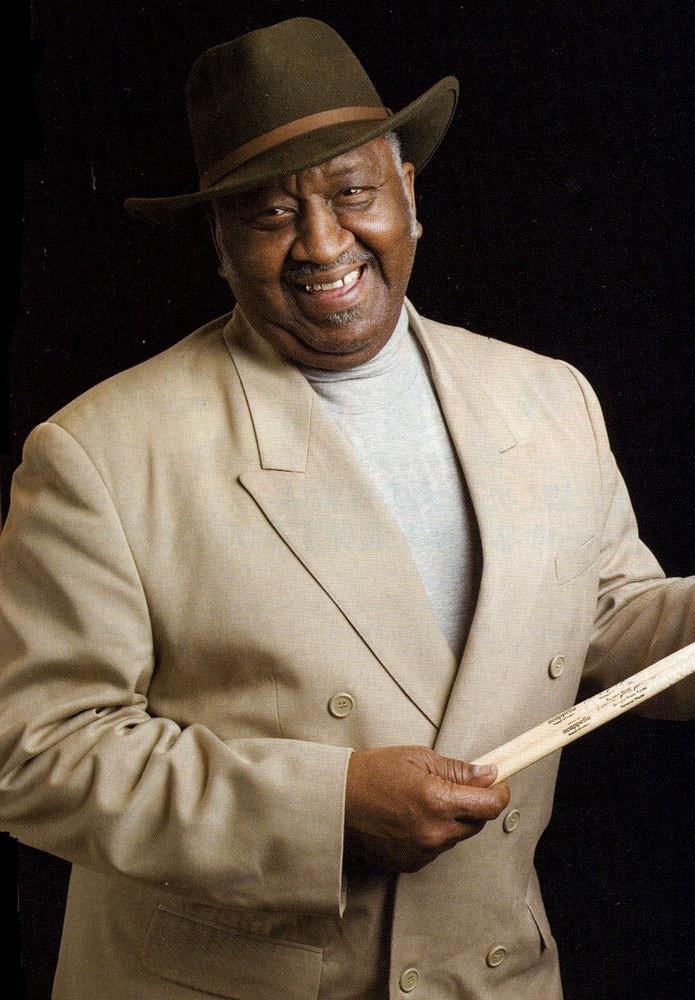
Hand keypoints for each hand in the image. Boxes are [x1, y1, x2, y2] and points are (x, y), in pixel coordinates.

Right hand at [344, 745, 509, 872]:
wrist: (335, 802)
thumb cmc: (371, 774)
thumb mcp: (417, 758)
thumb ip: (457, 770)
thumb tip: (487, 774)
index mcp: (438, 801)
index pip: (491, 805)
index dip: (499, 791)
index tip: (498, 783)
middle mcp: (435, 832)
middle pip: (477, 822)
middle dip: (473, 803)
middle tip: (452, 786)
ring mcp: (423, 851)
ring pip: (456, 836)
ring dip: (451, 819)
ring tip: (422, 800)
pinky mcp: (412, 864)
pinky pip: (437, 848)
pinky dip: (433, 833)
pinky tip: (411, 817)